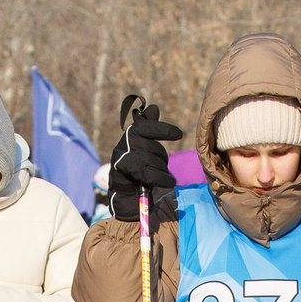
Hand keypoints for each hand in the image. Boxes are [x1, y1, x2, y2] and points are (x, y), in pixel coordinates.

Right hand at [107, 104, 182, 220]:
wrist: (126, 194)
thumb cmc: (139, 169)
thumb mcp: (147, 147)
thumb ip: (150, 128)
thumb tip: (153, 107)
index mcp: (130, 135)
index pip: (146, 126)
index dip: (162, 129)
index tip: (179, 135)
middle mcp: (123, 144)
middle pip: (150, 145)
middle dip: (161, 157)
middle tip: (161, 165)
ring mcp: (120, 157)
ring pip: (149, 159)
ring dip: (160, 169)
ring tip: (162, 176)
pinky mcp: (121, 171)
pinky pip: (146, 172)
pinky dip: (161, 178)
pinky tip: (169, 182)